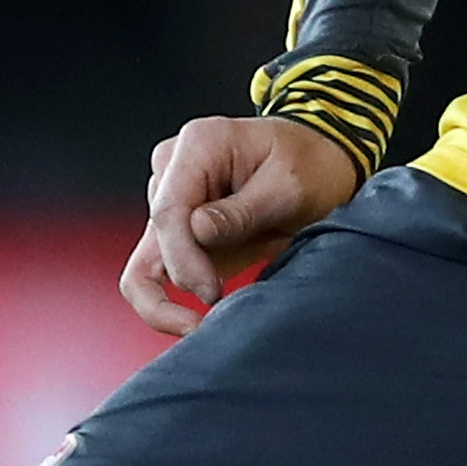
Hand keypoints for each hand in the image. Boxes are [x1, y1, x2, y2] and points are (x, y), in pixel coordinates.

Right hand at [118, 114, 363, 334]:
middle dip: (184, 279)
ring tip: (219, 314)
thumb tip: (196, 229)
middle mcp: (173, 169)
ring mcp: (172, 201)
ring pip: (146, 262)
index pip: (169, 208)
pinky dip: (168, 303)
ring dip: (175, 295)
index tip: (210, 293)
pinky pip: (154, 274)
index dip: (184, 258)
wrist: (320, 166)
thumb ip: (242, 211)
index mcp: (199, 144)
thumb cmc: (310, 164)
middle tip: (221, 311)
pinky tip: (196, 320)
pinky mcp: (177, 233)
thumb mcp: (290, 185)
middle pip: (157, 237)